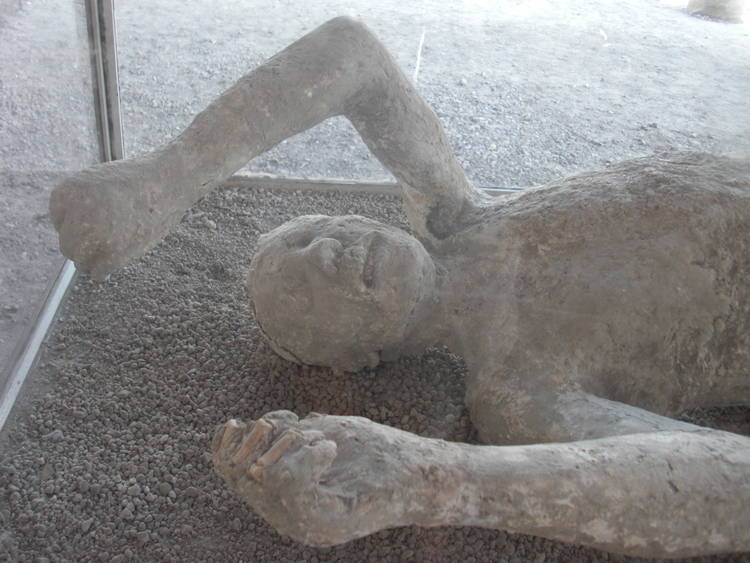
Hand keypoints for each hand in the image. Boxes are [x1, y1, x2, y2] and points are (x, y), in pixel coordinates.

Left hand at [49, 159, 173, 279]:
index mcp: (67, 193)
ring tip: (116, 243)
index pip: (58, 222)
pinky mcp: (113, 253)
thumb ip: (80, 206)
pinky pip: (97, 273)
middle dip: (85, 243)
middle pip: (67, 245)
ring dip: (95, 257)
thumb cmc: (137, 180)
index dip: (79, 222)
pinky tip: (119, 253)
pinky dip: (106, 268)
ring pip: (80, 262)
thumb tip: (75, 241)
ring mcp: (94, 236)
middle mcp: (76, 216)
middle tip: (110, 232)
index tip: (100, 216)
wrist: (168, 181)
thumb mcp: (96, 182)